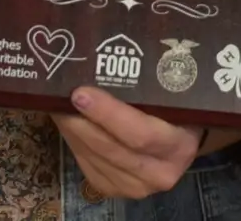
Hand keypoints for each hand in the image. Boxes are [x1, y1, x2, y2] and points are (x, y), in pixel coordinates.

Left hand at [52, 87, 223, 199]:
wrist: (180, 142)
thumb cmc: (176, 108)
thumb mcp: (174, 95)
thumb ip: (151, 81)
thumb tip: (109, 52)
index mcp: (180, 146)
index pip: (141, 134)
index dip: (108, 114)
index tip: (81, 93)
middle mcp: (160, 173)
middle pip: (112, 148)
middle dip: (82, 121)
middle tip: (62, 94)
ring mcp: (135, 187)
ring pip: (94, 158)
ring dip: (73, 130)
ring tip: (60, 103)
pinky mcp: (113, 189)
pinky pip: (87, 165)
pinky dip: (74, 141)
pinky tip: (68, 121)